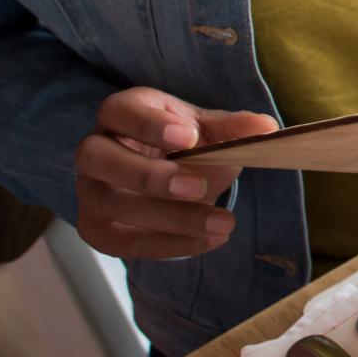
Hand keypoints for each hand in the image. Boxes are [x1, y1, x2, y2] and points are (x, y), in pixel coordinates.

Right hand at [74, 86, 278, 259]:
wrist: (170, 177)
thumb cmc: (185, 144)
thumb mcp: (210, 131)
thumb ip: (234, 128)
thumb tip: (267, 127)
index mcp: (122, 113)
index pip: (119, 111)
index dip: (148, 125)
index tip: (188, 138)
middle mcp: (95, 149)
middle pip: (98, 158)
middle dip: (148, 175)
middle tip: (198, 186)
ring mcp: (90, 190)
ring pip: (110, 205)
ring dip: (169, 218)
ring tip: (222, 223)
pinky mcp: (96, 227)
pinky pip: (123, 242)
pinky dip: (168, 245)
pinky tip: (208, 241)